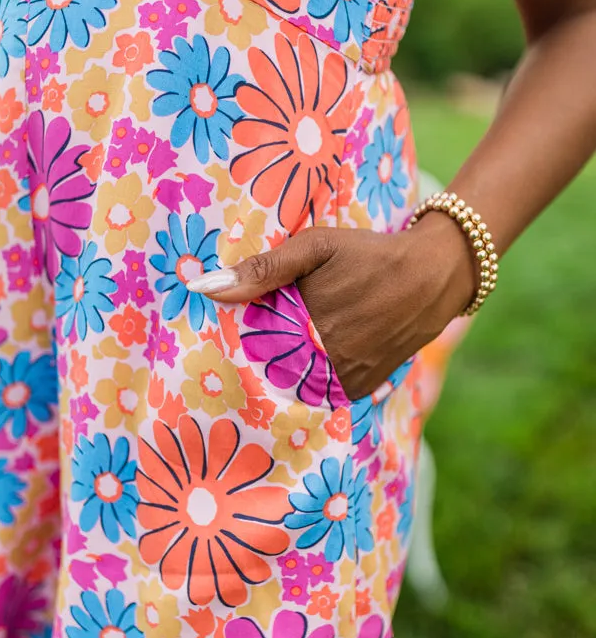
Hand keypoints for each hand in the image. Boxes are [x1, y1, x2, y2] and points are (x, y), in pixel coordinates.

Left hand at [187, 215, 475, 401]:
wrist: (434, 276)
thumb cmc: (370, 256)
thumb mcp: (317, 247)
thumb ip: (263, 269)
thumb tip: (204, 288)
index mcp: (305, 327)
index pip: (248, 347)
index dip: (239, 338)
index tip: (226, 330)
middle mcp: (323, 362)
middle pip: (269, 368)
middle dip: (259, 355)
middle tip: (256, 336)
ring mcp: (343, 379)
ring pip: (294, 382)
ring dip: (285, 367)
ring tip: (288, 342)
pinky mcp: (359, 388)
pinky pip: (321, 391)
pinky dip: (311, 377)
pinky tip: (310, 354)